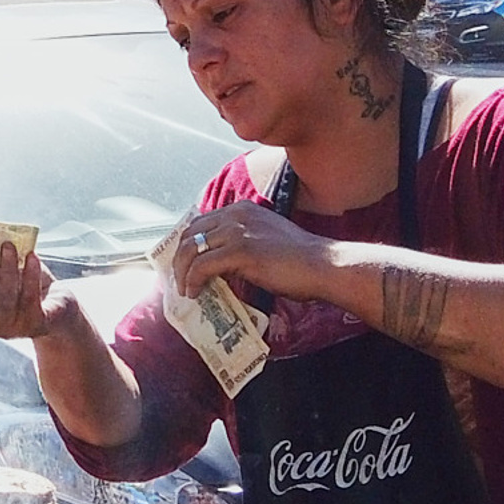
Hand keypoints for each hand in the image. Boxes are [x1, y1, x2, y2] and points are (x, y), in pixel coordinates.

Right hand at [0, 233, 54, 340]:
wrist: (59, 313)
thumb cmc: (27, 289)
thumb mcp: (7, 277)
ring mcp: (12, 327)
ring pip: (5, 294)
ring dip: (6, 267)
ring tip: (9, 245)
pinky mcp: (35, 324)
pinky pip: (30, 296)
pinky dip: (30, 274)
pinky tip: (32, 257)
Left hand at [170, 202, 343, 304]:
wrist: (323, 265)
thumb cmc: (301, 260)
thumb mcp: (265, 242)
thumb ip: (241, 245)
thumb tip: (218, 266)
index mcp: (242, 210)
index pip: (201, 222)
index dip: (188, 245)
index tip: (184, 265)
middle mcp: (236, 215)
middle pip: (190, 233)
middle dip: (180, 258)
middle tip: (180, 279)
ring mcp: (237, 231)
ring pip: (192, 249)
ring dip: (182, 272)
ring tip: (186, 290)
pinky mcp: (240, 251)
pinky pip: (202, 266)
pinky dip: (193, 280)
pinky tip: (195, 293)